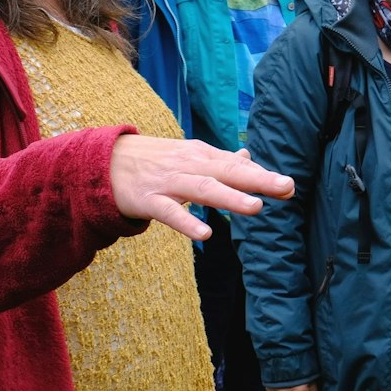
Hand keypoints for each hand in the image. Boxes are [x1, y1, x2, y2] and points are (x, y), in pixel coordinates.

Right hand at [109, 137, 294, 240]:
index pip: (235, 165)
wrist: (102, 162)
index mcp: (200, 155)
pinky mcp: (148, 200)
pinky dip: (187, 223)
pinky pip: (169, 213)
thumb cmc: (152, 160)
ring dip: (229, 198)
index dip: (261, 175)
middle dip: (257, 180)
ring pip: (202, 189)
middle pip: (226, 172)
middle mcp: (187, 165)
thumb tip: (249, 156)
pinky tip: (205, 236)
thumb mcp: (188, 155)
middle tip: (286, 187)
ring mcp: (167, 182)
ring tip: (255, 207)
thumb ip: (220, 160)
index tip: (288, 185)